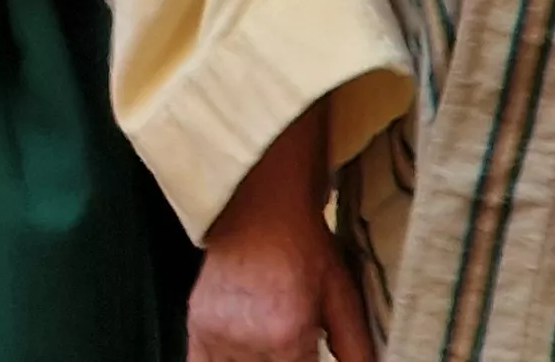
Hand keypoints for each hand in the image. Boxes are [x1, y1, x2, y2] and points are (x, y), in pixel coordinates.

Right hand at [189, 104, 374, 361]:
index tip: (309, 356)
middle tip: (294, 350)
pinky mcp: (198, 324)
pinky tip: (242, 355)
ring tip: (274, 350)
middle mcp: (246, 340)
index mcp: (286, 338)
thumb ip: (356, 349)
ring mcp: (217, 333)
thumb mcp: (343, 299)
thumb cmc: (304, 247)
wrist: (260, 208)